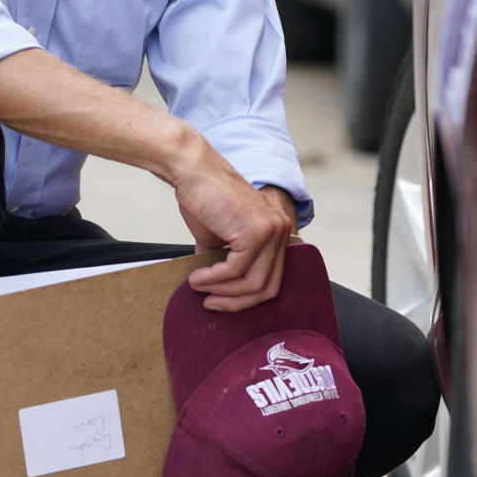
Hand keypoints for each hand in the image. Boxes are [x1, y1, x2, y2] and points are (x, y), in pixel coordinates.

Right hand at [175, 161, 296, 311]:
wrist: (194, 171)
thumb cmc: (204, 199)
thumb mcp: (218, 239)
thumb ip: (224, 263)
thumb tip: (214, 293)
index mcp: (277, 232)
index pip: (272, 279)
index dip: (246, 298)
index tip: (219, 302)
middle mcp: (282, 231)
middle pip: (268, 287)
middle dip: (236, 302)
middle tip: (210, 304)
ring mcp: (272, 231)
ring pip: (254, 284)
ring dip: (222, 292)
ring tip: (197, 287)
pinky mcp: (255, 231)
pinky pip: (236, 270)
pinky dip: (214, 279)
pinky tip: (198, 277)